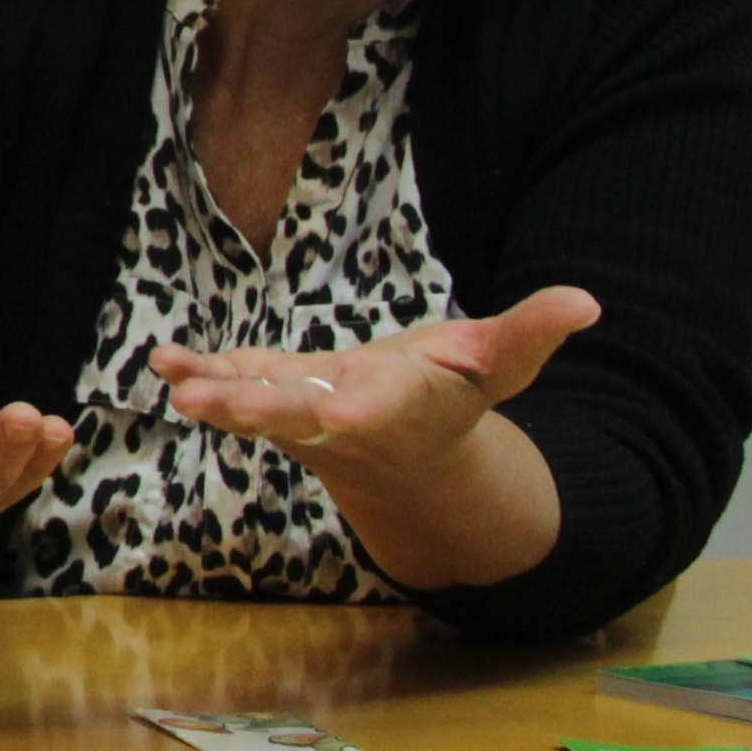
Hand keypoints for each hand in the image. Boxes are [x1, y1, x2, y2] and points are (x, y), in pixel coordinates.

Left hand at [150, 287, 599, 483]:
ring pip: (255, 410)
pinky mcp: (271, 398)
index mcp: (400, 407)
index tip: (338, 404)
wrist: (411, 448)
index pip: (377, 408)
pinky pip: (232, 387)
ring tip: (181, 386)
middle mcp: (344, 417)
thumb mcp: (502, 361)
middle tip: (215, 404)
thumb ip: (534, 330)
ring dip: (217, 397)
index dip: (356, 405)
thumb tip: (587, 302)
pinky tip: (163, 361)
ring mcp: (301, 414)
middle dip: (259, 409)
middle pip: (299, 417)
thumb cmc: (456, 395)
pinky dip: (199, 374)